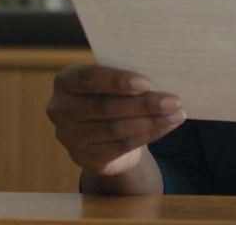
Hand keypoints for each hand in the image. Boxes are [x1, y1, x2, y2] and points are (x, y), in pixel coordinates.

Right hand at [46, 65, 185, 175]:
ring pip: (116, 129)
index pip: (88, 78)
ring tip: (176, 114)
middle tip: (173, 100)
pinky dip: (148, 135)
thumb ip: (124, 79)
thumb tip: (160, 76)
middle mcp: (60, 110)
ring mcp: (69, 137)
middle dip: (143, 104)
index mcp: (64, 81)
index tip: (147, 82)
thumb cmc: (109, 96)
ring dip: (151, 121)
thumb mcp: (109, 83)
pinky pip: (121, 146)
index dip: (117, 81)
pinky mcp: (84, 158)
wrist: (101, 134)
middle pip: (105, 106)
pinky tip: (167, 127)